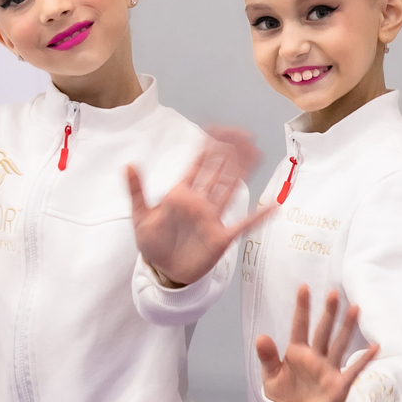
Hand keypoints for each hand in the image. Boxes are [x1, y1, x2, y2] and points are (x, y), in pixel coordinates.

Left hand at [129, 126, 268, 286]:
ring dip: (243, 171)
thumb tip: (128, 164)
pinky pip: (244, 225)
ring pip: (231, 189)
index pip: (199, 164)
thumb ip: (136, 190)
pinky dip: (258, 217)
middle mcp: (200, 202)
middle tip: (243, 134)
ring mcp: (213, 218)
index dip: (209, 146)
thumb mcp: (140, 216)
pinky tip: (273, 207)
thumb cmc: (153, 244)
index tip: (219, 129)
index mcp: (181, 194)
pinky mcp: (222, 237)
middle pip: (219, 171)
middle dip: (231, 152)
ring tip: (255, 152)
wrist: (163, 272)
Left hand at [257, 285, 378, 401]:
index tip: (304, 288)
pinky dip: (364, 359)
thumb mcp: (271, 378)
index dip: (302, 308)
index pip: (300, 326)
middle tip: (333, 294)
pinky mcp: (339, 383)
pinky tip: (374, 347)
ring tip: (354, 308)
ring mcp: (329, 368)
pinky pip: (354, 369)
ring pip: (339, 344)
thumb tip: (261, 337)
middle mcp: (315, 356)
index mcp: (296, 352)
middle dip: (328, 313)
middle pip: (323, 331)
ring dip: (346, 327)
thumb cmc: (284, 397)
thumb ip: (268, 358)